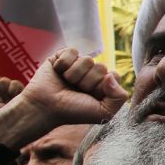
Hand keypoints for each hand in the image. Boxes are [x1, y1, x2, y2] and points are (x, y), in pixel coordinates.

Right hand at [0, 49, 127, 148]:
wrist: (45, 107)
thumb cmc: (73, 112)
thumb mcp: (104, 113)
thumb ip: (119, 98)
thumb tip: (112, 75)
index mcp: (104, 85)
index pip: (114, 75)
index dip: (102, 86)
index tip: (91, 96)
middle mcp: (92, 73)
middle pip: (101, 67)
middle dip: (88, 82)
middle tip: (76, 91)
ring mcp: (78, 64)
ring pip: (87, 59)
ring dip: (75, 74)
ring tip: (67, 83)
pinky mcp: (62, 56)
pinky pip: (72, 51)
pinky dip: (64, 64)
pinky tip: (58, 73)